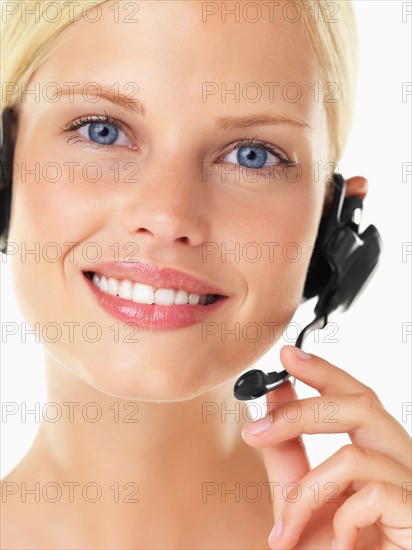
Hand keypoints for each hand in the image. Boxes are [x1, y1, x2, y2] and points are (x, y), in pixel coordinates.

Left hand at [241, 345, 411, 549]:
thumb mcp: (298, 495)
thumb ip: (288, 447)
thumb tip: (275, 392)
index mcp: (378, 452)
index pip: (357, 397)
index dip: (325, 372)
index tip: (287, 355)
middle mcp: (403, 461)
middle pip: (362, 406)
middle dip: (300, 414)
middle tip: (255, 432)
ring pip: (354, 456)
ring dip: (305, 494)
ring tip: (286, 532)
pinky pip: (374, 493)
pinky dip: (342, 519)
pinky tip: (340, 545)